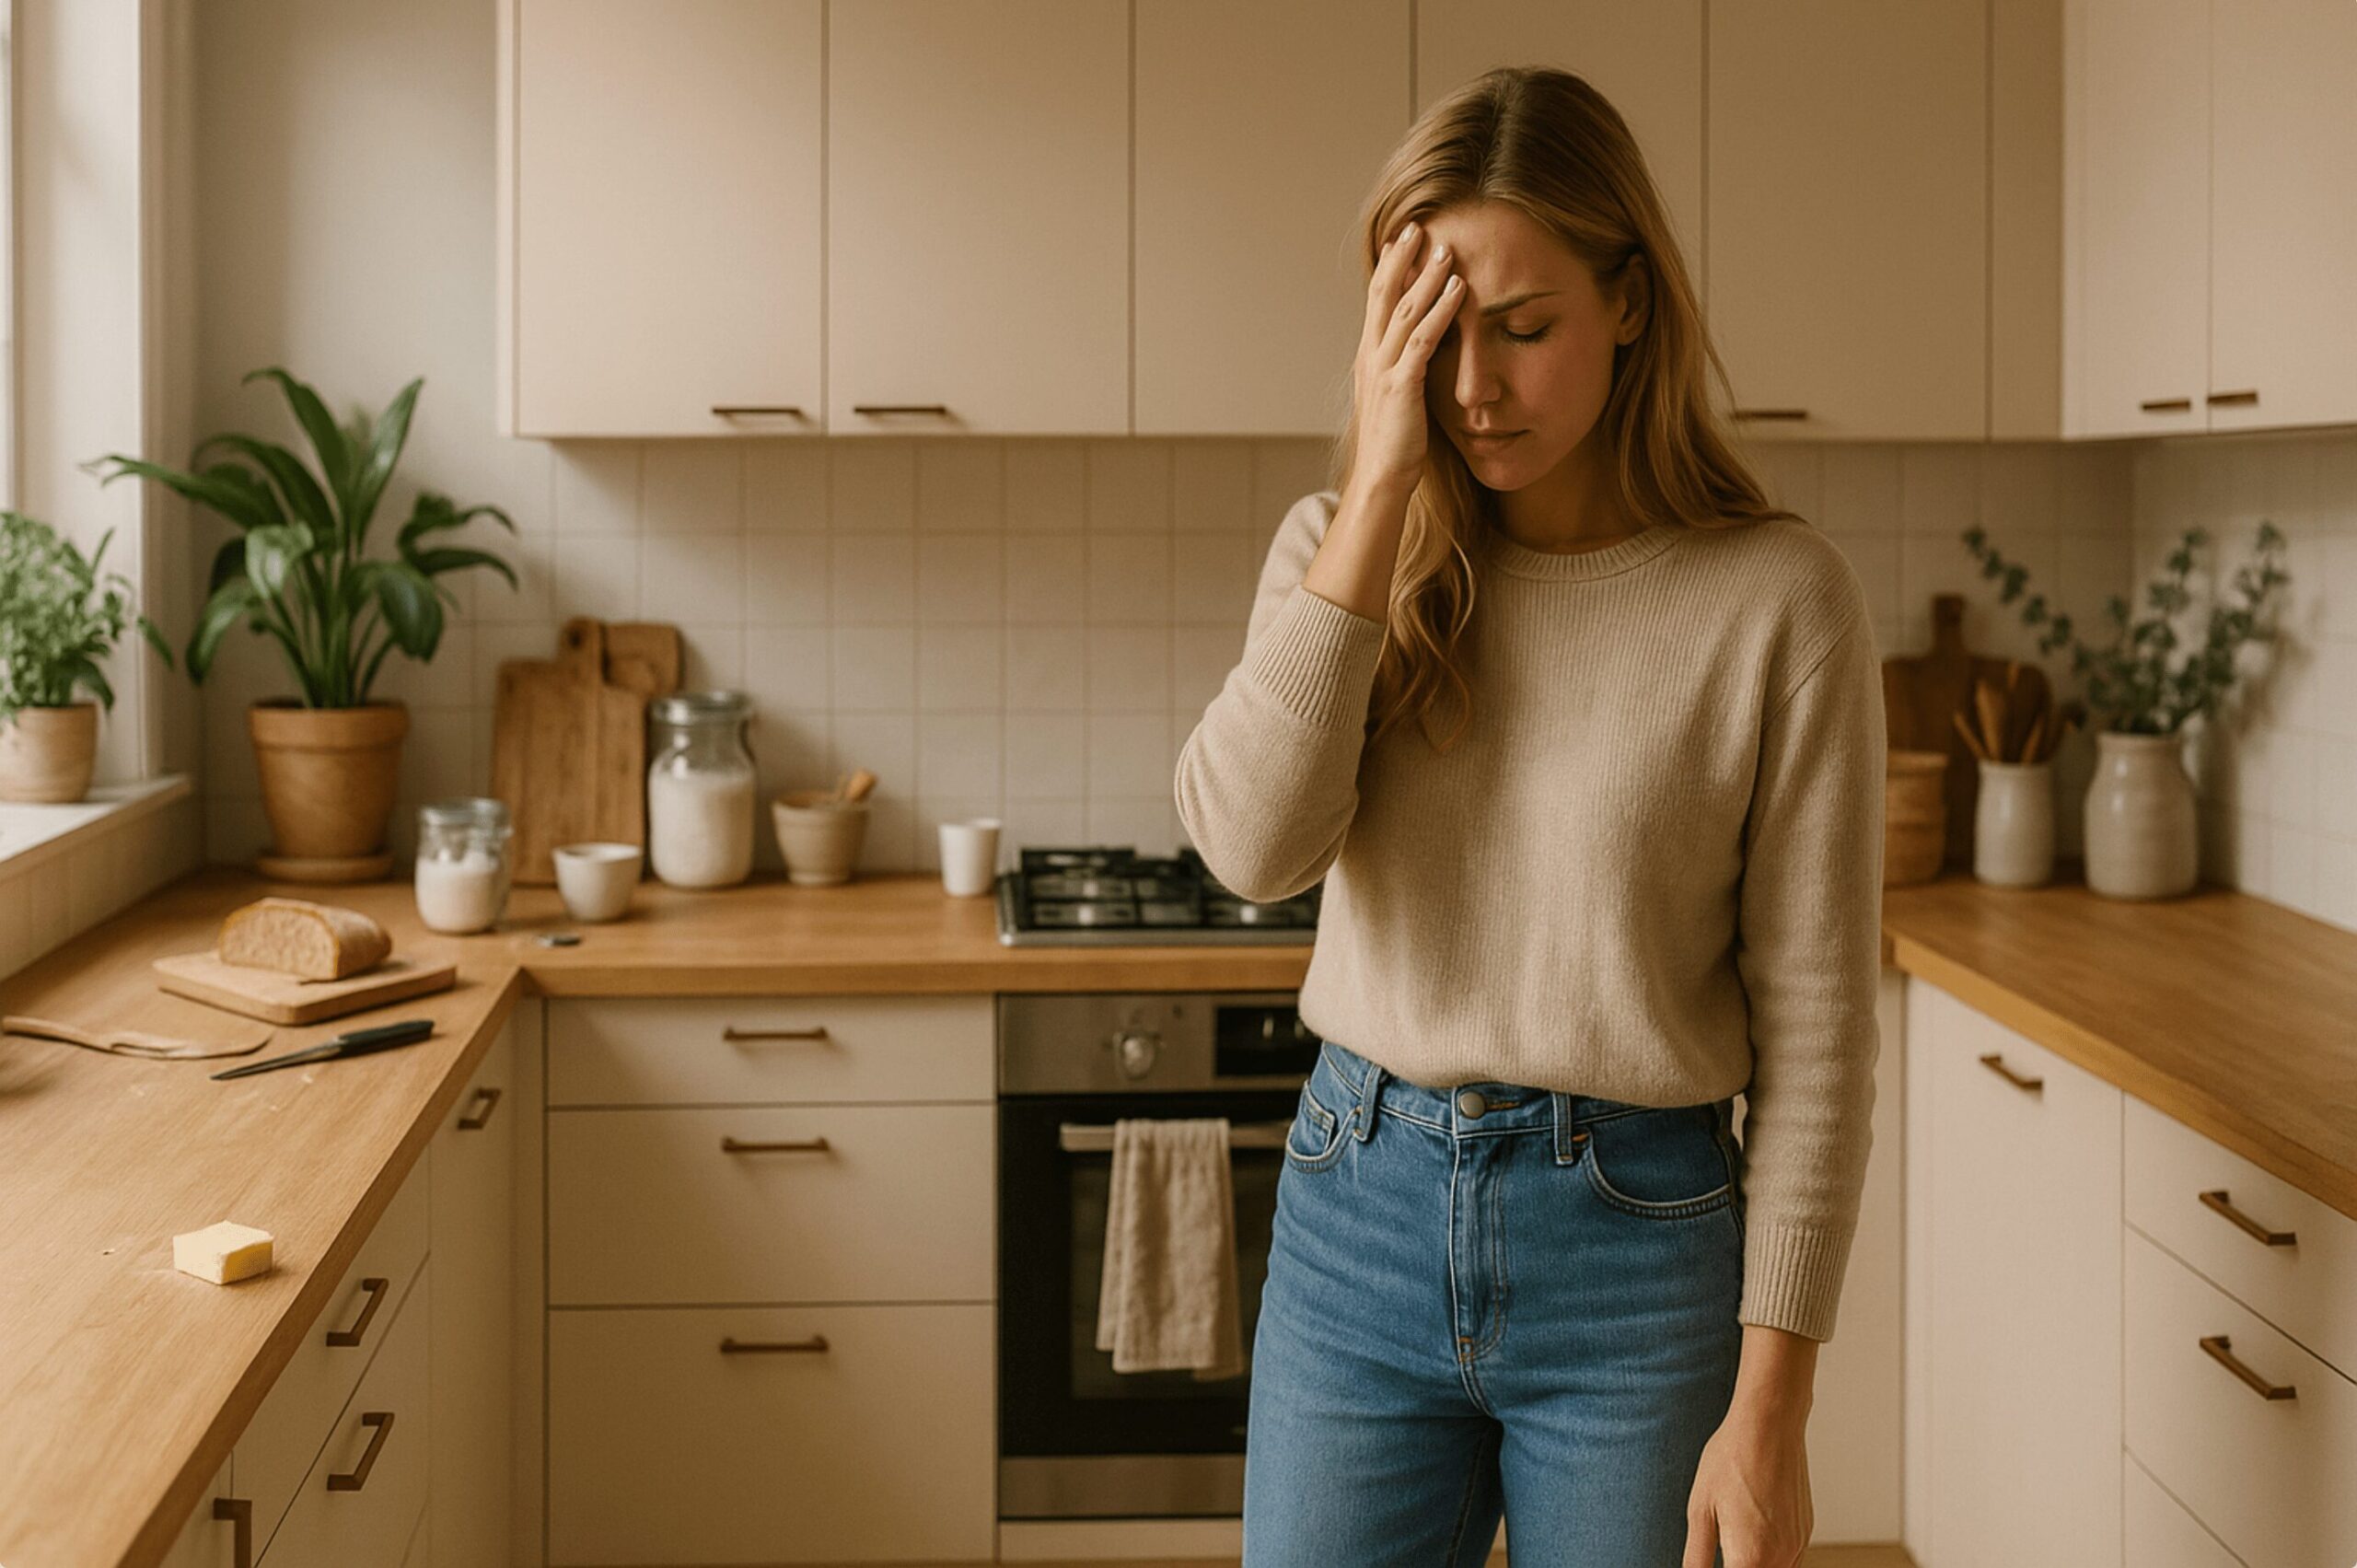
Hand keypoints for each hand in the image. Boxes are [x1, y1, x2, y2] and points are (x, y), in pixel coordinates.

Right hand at [1350, 218, 1465, 495]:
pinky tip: (1459, 288)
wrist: (1380, 482)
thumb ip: (1402, 370)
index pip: (1376, 301)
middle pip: (1384, 295)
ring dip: (1426, 276)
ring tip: (1447, 248)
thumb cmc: (1394, 446)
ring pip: (1404, 310)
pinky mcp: (1401, 386)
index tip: (1402, 239)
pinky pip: (1423, 339)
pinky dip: (1441, 309)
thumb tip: (1416, 352)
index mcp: (1368, 358)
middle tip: (1419, 225)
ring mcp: (1383, 370)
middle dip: (1401, 258)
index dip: (1388, 268)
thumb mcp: (1395, 399)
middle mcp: (1371, 358)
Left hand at [1681, 1401, 1813, 1567]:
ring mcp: (1798, 1545)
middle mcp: (1781, 1557)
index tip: (1714, 1559)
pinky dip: (1770, 1560)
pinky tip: (1750, 1536)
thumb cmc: (1731, 1460)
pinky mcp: (1805, 1532)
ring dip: (1754, 1566)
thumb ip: (1697, 1558)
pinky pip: (1789, 1561)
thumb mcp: (1700, 1510)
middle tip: (1722, 1548)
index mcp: (1751, 1558)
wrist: (1770, 1424)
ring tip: (1733, 1539)